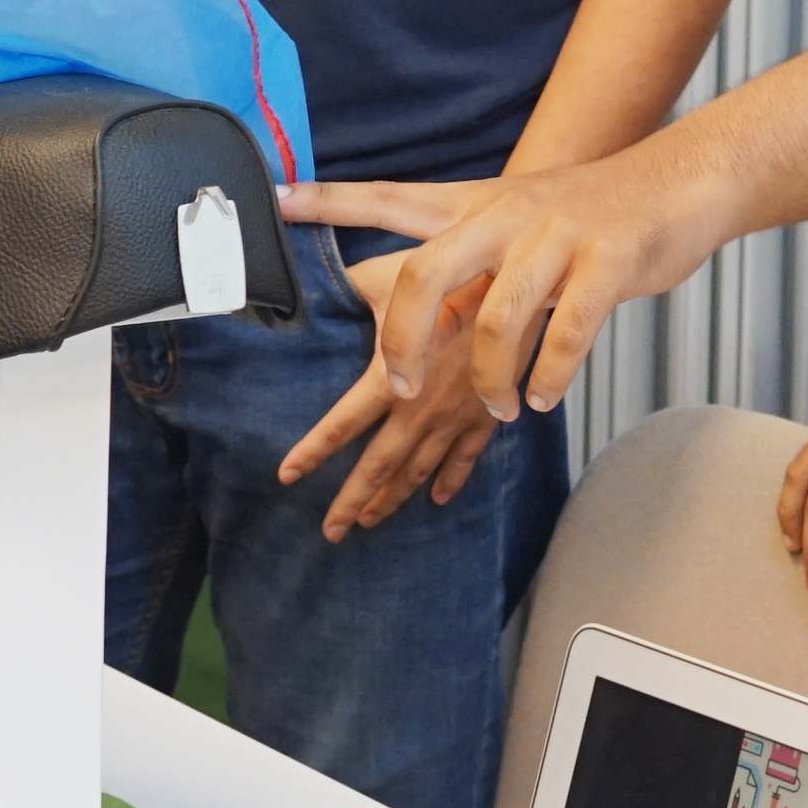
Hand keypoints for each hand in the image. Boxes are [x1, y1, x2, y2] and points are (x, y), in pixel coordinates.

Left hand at [279, 253, 503, 536]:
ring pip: (418, 471)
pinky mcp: (486, 416)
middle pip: (378, 466)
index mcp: (391, 379)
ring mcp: (455, 419)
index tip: (287, 475)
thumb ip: (348, 285)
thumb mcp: (391, 276)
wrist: (520, 293)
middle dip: (350, 501)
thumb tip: (307, 282)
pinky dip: (451, 481)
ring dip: (392, 499)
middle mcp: (420, 409)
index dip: (312, 452)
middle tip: (329, 532)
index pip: (341, 425)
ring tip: (369, 522)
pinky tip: (438, 499)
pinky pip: (465, 459)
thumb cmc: (454, 277)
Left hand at [285, 144, 730, 423]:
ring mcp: (556, 238)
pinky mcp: (606, 263)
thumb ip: (464, 252)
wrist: (678, 183)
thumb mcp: (515, 217)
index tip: (276, 199)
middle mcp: (505, 217)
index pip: (388, 197)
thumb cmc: (590, 213)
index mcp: (475, 205)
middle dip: (405, 341)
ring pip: (498, 318)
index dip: (332, 200)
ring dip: (492, 378)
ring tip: (499, 408)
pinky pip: (567, 331)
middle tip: (405, 389)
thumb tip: (403, 291)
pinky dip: (549, 374)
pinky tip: (542, 397)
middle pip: (427, 274)